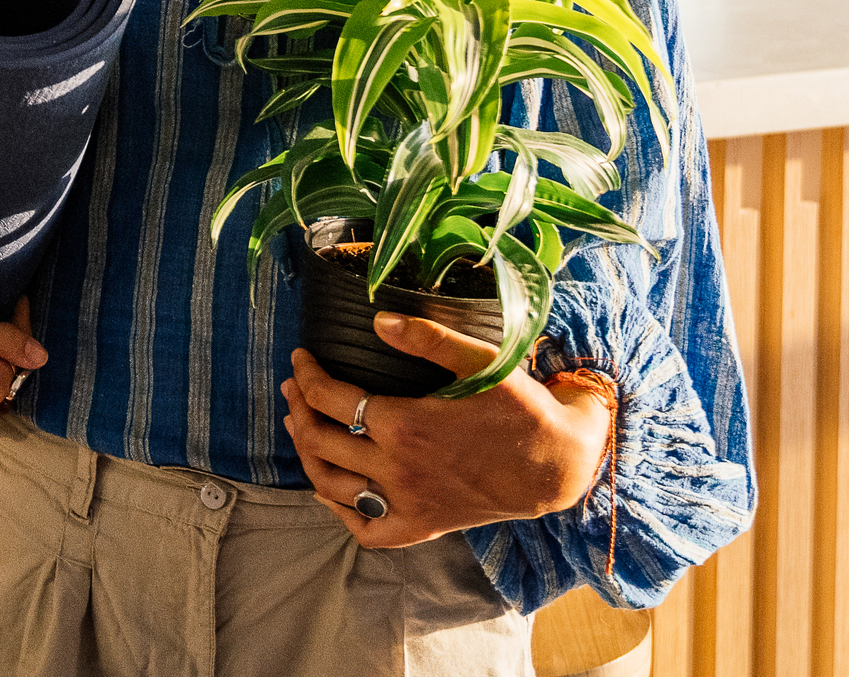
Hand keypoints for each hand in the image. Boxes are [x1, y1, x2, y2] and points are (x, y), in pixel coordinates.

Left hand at [280, 320, 613, 548]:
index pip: (330, 399)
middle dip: (298, 409)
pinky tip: (331, 488)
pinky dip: (339, 510)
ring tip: (299, 426)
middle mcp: (399, 470)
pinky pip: (365, 529)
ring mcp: (407, 504)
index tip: (301, 358)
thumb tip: (377, 321)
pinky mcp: (421, 527)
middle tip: (294, 387)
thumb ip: (428, 338)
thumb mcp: (482, 361)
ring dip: (307, 453)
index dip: (306, 375)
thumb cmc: (521, 408)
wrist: (555, 466)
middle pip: (320, 441)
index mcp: (407, 425)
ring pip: (332, 486)